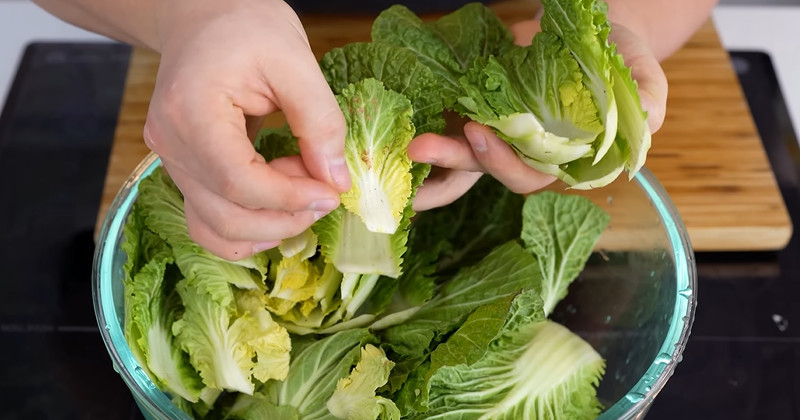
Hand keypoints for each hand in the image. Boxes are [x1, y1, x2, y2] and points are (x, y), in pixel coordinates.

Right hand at [142, 0, 350, 260]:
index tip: (331, 193)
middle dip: (285, 218)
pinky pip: (210, 219)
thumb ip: (320, 122)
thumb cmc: (247, 26)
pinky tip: (279, 205)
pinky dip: (248, 226)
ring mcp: (171, 161)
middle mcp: (171, 144)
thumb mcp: (296, 61)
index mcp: (191, 112)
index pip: (238, 182)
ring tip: (301, 191)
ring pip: (216, 228)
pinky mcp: (183, 170)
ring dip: (268, 227)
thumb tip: (337, 181)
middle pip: (225, 216)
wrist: (206, 16)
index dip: (290, 199)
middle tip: (323, 192)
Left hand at [410, 18, 667, 210]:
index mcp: (558, 157)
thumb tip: (648, 124)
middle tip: (419, 145)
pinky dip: (430, 117)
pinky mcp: (482, 100)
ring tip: (407, 139)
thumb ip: (645, 101)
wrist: (598, 26)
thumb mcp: (641, 75)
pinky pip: (452, 114)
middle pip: (482, 167)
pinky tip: (406, 112)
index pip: (528, 176)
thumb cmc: (622, 58)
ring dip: (433, 148)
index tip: (481, 134)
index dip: (504, 164)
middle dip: (450, 161)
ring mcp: (499, 125)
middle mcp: (523, 148)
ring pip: (460, 147)